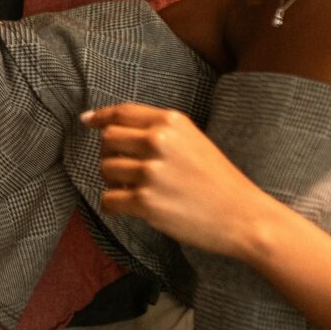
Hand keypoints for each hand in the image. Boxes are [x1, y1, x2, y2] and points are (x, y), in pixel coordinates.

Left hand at [84, 102, 283, 259]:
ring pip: (105, 169)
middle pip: (108, 140)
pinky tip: (127, 208)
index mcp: (171, 121)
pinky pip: (109, 199)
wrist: (243, 217)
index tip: (87, 120)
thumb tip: (112, 126)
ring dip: (113, 182)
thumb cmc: (218, 180)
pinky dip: (113, 205)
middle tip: (125, 169)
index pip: (122, 112)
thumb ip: (159, 130)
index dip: (100, 116)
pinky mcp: (146, 202)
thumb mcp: (192, 140)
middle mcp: (158, 141)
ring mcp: (151, 172)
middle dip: (110, 154)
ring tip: (133, 190)